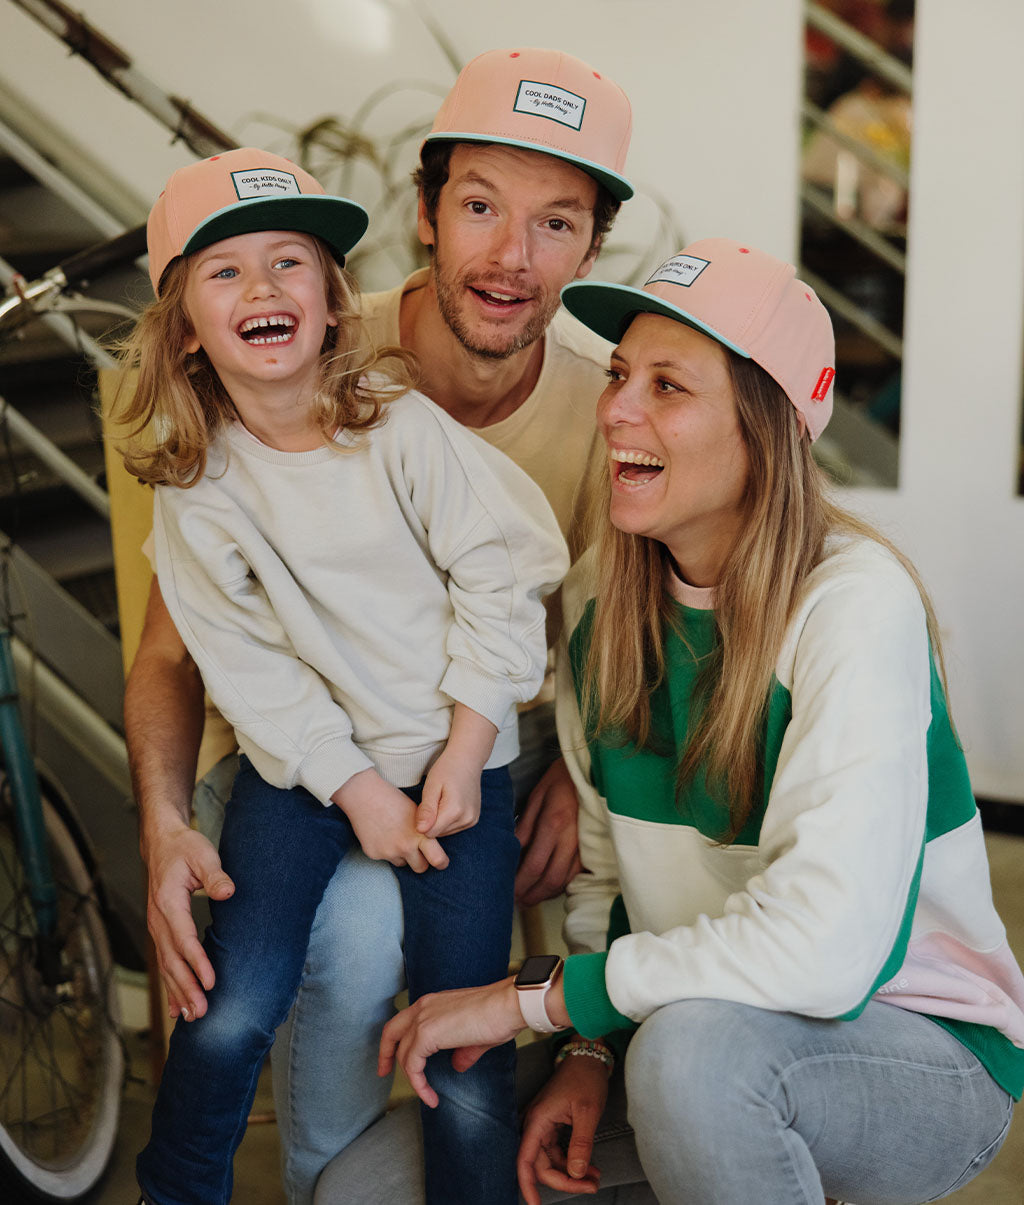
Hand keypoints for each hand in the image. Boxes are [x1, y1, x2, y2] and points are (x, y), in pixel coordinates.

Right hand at [143, 821, 234, 1020]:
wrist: (162, 843)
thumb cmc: (185, 848)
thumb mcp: (202, 854)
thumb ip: (215, 874)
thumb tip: (228, 891)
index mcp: (168, 902)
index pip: (184, 937)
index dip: (196, 961)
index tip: (209, 982)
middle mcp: (158, 919)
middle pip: (172, 959)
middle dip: (186, 987)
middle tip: (202, 1012)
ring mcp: (157, 928)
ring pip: (166, 966)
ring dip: (178, 992)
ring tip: (191, 1017)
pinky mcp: (161, 932)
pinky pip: (165, 963)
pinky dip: (170, 987)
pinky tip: (176, 1009)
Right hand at [333, 768, 447, 871]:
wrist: (364, 795)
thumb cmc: (393, 800)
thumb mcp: (416, 813)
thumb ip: (425, 831)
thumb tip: (433, 846)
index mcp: (419, 835)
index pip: (438, 859)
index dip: (441, 862)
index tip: (441, 862)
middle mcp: (405, 846)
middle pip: (421, 868)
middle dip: (421, 862)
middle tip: (418, 852)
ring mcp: (388, 852)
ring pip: (402, 863)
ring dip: (402, 855)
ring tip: (395, 835)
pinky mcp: (374, 854)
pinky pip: (385, 858)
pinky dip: (386, 850)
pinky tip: (382, 834)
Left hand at [378, 977, 524, 1107]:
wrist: (507, 1006)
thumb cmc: (498, 1016)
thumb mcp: (476, 1036)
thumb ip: (463, 1051)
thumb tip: (457, 1065)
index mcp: (433, 1003)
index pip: (405, 1022)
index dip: (395, 1041)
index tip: (393, 1059)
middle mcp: (423, 1007)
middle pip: (391, 1032)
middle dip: (385, 1055)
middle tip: (383, 1073)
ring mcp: (423, 1019)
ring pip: (404, 1053)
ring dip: (412, 1079)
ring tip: (427, 1096)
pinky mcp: (427, 1033)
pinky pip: (413, 1065)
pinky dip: (419, 1084)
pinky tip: (431, 1097)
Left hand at [416, 749, 480, 837]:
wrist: (468, 760)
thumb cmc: (447, 769)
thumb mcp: (432, 786)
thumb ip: (426, 810)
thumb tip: (421, 830)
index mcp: (455, 811)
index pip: (429, 832)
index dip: (423, 821)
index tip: (424, 804)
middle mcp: (466, 819)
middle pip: (438, 833)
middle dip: (431, 821)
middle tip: (433, 800)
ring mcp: (472, 820)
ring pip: (445, 832)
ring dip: (440, 821)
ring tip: (442, 800)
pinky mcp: (473, 820)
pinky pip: (454, 828)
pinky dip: (448, 820)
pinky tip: (449, 804)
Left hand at [515, 757, 581, 905]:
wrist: (592, 769)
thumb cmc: (560, 779)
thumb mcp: (537, 797)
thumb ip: (524, 825)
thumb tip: (511, 851)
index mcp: (553, 824)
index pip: (533, 865)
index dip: (520, 883)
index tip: (508, 891)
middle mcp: (571, 838)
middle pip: (550, 879)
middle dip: (532, 895)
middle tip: (517, 901)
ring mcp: (584, 844)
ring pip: (565, 880)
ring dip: (546, 894)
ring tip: (530, 897)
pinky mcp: (592, 846)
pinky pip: (576, 874)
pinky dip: (562, 884)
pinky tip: (550, 886)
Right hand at [518, 1055, 609, 1203]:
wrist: (587, 1056)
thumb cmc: (585, 1077)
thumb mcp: (587, 1111)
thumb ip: (581, 1144)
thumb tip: (576, 1173)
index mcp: (538, 1120)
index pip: (525, 1160)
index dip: (528, 1186)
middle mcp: (536, 1124)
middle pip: (541, 1165)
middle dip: (564, 1180)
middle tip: (591, 1186)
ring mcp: (543, 1124)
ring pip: (550, 1160)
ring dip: (570, 1173)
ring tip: (595, 1178)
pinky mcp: (552, 1125)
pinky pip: (557, 1151)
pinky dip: (572, 1161)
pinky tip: (590, 1167)